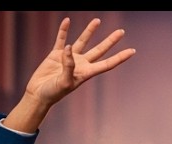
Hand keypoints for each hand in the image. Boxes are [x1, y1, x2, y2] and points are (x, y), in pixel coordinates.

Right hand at [4, 17, 134, 132]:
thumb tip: (70, 48)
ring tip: (97, 20)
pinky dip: (63, 30)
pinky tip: (67, 20)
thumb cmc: (54, 93)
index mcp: (87, 73)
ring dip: (90, 31)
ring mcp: (69, 58)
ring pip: (83, 41)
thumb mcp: (64, 82)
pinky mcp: (56, 54)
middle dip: (111, 41)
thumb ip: (69, 66)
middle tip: (121, 31)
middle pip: (100, 50)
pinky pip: (61, 39)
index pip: (108, 63)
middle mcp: (81, 64)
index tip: (133, 51)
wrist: (39, 94)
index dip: (120, 57)